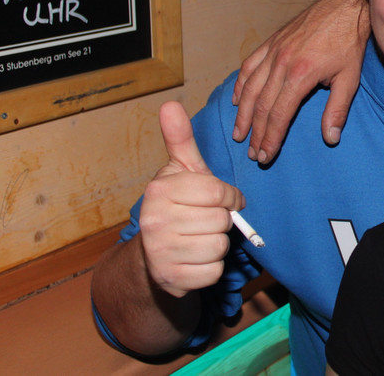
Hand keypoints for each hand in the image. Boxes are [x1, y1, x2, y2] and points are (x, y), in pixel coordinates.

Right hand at [139, 101, 245, 297]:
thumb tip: (169, 104)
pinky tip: (195, 259)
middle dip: (220, 221)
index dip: (229, 197)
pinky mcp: (170, 279)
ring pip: (219, 246)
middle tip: (204, 221)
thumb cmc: (178, 205)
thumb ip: (181, 140)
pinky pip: (213, 272)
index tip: (221, 199)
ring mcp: (160, 252)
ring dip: (217, 244)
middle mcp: (154, 220)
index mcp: (160, 190)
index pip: (218, 193)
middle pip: (220, 220)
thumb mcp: (181, 171)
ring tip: (199, 238)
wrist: (154, 254)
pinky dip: (211, 268)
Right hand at [232, 0, 367, 161]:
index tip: (265, 155)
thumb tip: (330, 138)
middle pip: (260, 105)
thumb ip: (337, 110)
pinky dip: (240, 85)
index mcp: (300, 74)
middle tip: (251, 153)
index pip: (278, 114)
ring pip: (250, 87)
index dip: (270, 138)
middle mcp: (281, 62)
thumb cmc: (349, 42)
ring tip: (239, 133)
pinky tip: (237, 100)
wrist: (345, 6)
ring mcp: (273, 51)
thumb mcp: (349, 79)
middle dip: (255, 132)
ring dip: (242, 113)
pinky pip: (249, 66)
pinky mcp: (271, 41)